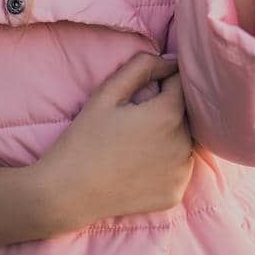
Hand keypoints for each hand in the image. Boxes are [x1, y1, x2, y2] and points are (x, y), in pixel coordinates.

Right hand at [31, 53, 195, 232]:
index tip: (142, 94)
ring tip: (136, 145)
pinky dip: (166, 164)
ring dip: (170, 137)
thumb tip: (172, 61)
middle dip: (167, 110)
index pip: (181, 83)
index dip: (162, 83)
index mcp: (168, 114)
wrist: (68, 193)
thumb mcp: (107, 93)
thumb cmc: (84, 138)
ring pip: (185, 141)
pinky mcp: (175, 193)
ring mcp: (181, 172)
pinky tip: (139, 167)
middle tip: (134, 122)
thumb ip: (142, 67)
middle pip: (186, 114)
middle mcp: (183, 144)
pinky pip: (178, 169)